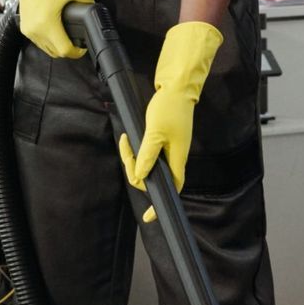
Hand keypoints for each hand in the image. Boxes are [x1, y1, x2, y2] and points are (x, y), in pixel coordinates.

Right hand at [0, 0, 91, 59]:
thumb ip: (89, 3)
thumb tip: (95, 14)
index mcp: (47, 24)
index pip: (64, 50)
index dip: (76, 52)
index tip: (82, 48)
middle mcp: (35, 30)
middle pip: (55, 53)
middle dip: (68, 49)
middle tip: (76, 41)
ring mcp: (28, 30)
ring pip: (47, 49)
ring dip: (57, 46)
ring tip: (66, 35)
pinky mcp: (24, 28)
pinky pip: (39, 42)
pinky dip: (48, 40)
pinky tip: (55, 30)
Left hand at [119, 21, 222, 189]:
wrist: (176, 88)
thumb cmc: (169, 108)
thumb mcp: (155, 132)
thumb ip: (147, 155)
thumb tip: (139, 175)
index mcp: (177, 158)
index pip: (172, 188)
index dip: (160, 203)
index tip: (149, 216)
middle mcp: (175, 157)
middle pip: (153, 177)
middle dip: (135, 170)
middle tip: (126, 150)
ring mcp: (170, 150)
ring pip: (147, 165)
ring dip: (132, 158)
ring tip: (125, 141)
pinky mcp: (164, 142)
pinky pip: (148, 154)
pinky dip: (136, 151)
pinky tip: (129, 142)